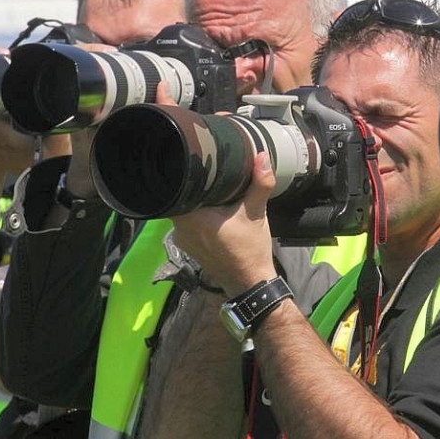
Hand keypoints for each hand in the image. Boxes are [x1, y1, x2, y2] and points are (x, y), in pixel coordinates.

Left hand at [171, 152, 276, 296]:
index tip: (198, 162)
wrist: (250, 283)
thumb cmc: (250, 249)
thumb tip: (262, 156)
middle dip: (195, 187)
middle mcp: (179, 229)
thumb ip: (259, 184)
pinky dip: (198, 216)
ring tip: (212, 190)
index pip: (178, 186)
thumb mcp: (256, 213)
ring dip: (197, 202)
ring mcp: (182, 240)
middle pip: (181, 197)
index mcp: (190, 217)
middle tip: (211, 173)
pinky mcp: (189, 247)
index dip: (187, 173)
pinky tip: (213, 210)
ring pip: (184, 211)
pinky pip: (188, 223)